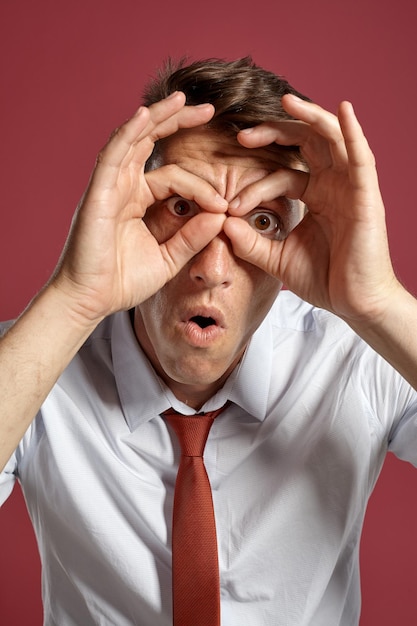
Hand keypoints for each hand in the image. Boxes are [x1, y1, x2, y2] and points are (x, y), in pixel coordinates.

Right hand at [52, 92, 227, 323]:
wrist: (91, 300)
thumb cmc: (122, 282)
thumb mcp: (168, 259)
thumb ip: (192, 237)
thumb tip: (221, 215)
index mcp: (137, 200)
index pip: (174, 178)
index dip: (202, 187)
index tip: (225, 205)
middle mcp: (122, 187)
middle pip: (150, 142)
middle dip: (178, 122)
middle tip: (209, 109)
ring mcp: (109, 187)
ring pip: (133, 139)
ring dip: (157, 117)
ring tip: (183, 99)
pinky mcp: (97, 193)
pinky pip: (113, 155)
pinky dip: (128, 133)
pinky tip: (146, 115)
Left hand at [224, 95, 398, 324]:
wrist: (355, 303)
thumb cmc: (324, 279)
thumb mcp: (277, 259)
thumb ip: (250, 242)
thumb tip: (222, 223)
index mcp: (316, 197)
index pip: (282, 174)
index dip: (255, 183)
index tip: (229, 204)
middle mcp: (334, 185)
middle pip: (306, 144)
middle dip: (275, 133)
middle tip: (242, 135)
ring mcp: (351, 188)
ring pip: (333, 139)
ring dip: (310, 118)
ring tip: (286, 102)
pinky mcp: (367, 196)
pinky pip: (361, 157)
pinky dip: (353, 131)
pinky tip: (342, 109)